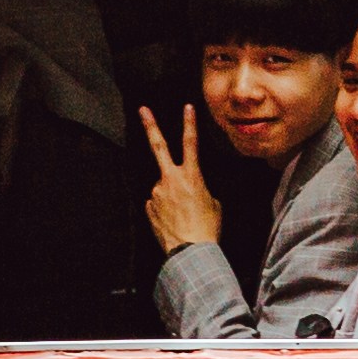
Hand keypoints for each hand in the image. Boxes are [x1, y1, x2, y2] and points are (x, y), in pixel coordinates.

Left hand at [139, 103, 221, 256]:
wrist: (190, 251)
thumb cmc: (208, 228)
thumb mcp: (214, 204)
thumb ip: (199, 189)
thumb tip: (188, 190)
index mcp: (191, 176)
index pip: (191, 143)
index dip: (189, 123)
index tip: (186, 107)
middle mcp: (170, 180)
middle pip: (158, 147)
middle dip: (151, 126)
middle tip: (143, 109)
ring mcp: (156, 193)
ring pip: (163, 187)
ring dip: (171, 197)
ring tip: (183, 217)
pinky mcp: (148, 207)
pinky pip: (157, 204)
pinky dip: (165, 210)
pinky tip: (174, 222)